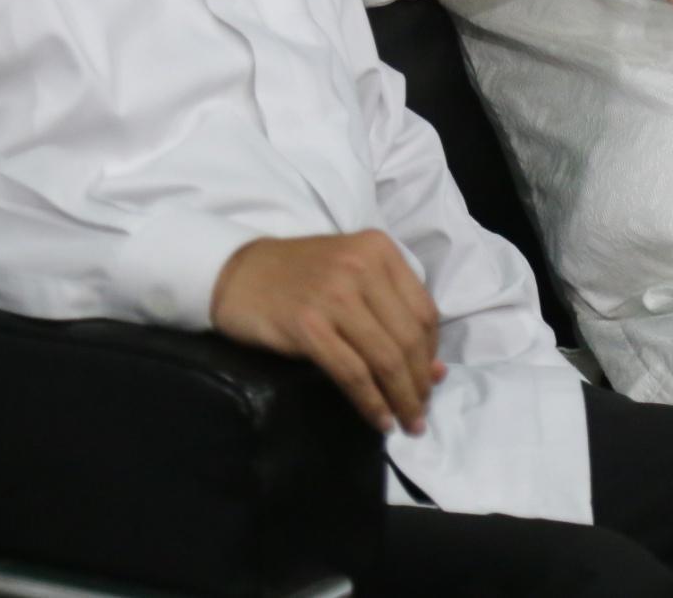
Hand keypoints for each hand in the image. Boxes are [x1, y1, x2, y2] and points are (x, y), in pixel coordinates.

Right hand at [212, 231, 444, 434]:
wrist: (237, 273)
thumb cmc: (300, 276)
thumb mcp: (352, 276)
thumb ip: (392, 312)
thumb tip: (434, 371)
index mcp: (380, 250)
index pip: (424, 311)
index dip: (432, 352)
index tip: (430, 380)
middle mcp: (362, 267)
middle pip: (408, 338)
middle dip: (420, 383)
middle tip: (421, 412)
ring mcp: (334, 295)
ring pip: (385, 358)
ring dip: (401, 398)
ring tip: (407, 423)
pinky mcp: (307, 325)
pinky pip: (352, 373)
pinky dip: (371, 402)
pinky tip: (379, 419)